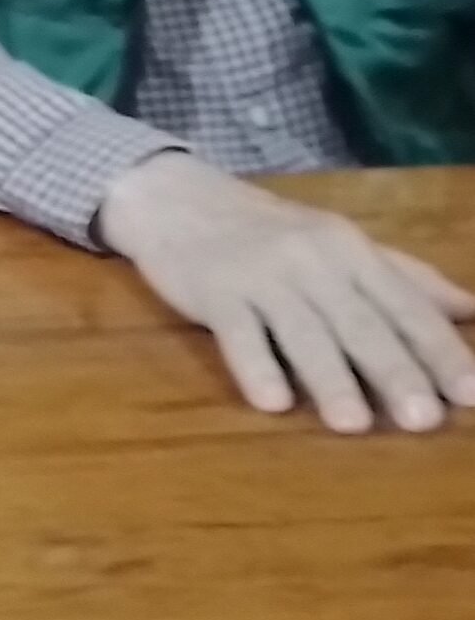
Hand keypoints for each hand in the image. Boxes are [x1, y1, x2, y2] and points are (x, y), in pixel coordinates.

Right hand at [98, 151, 474, 431]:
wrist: (175, 196)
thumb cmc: (269, 231)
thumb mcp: (341, 243)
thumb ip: (405, 278)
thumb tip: (473, 310)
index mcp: (351, 250)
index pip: (405, 305)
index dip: (440, 350)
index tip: (472, 393)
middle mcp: (311, 259)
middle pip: (359, 322)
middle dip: (393, 371)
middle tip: (423, 419)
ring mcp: (259, 273)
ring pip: (301, 331)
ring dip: (329, 378)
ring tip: (352, 423)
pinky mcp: (212, 288)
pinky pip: (237, 331)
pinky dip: (255, 366)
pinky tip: (272, 401)